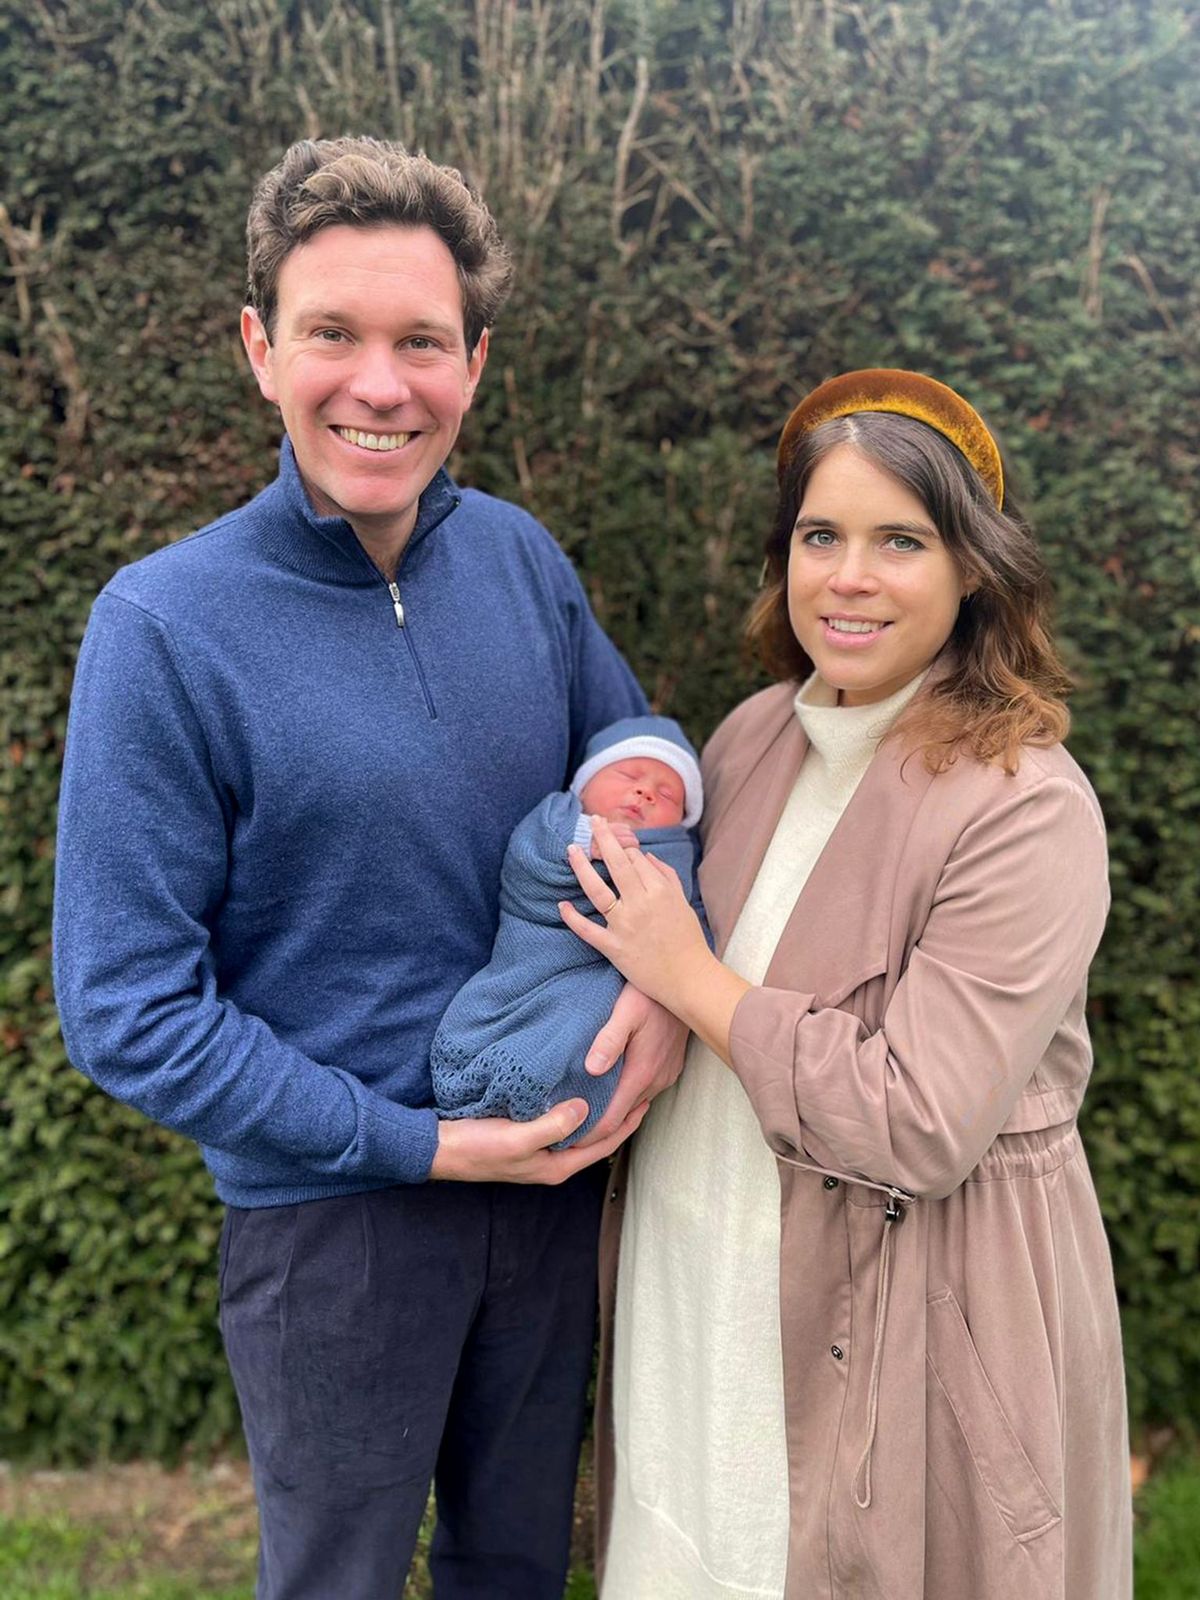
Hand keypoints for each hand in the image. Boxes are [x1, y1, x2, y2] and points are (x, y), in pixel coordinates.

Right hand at [429, 1096, 648, 1182]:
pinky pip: (561, 1120)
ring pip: (579, 1129)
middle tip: (638, 1089)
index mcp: (557, 1166)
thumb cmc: (477, 1148)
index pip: (604, 1145)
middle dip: (619, 1116)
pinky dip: (575, 1106)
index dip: (627, 1124)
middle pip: (596, 1138)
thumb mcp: (517, 1138)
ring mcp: (540, 1149)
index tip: (645, 1099)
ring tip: (615, 1086)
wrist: (440, 1149)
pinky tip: (578, 1088)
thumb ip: (552, 1126)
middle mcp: (553, 1159)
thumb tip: (586, 1108)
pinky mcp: (527, 1135)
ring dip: (598, 1110)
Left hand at [562, 816, 713, 1009]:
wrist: (689, 978)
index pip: (636, 858)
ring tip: (571, 850)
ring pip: (597, 890)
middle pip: (616, 864)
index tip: (618, 842)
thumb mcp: (683, 902)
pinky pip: (588, 930)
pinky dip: (573, 918)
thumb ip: (666, 876)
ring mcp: (625, 925)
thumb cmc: (688, 940)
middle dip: (603, 838)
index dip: (625, 847)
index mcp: (660, 890)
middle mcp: (641, 903)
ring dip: (581, 868)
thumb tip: (645, 856)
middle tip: (593, 821)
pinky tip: (562, 905)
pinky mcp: (614, 947)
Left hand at [573, 983, 687, 1147]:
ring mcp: (666, 1075)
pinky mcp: (670, 1068)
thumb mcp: (626, 1009)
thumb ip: (609, 1039)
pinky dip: (627, 1097)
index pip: (611, 1120)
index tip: (565, 1141)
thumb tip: (592, 1068)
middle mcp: (656, 1080)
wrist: (688, 983)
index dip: (588, 1135)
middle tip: (567, 1132)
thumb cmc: (651, 992)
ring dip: (613, 1111)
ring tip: (584, 1113)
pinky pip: (645, 1091)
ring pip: (634, 1105)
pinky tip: (611, 1089)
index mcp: (642, 1073)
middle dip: (596, 1128)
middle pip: (622, 1118)